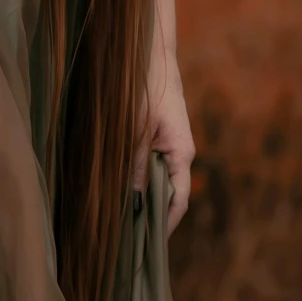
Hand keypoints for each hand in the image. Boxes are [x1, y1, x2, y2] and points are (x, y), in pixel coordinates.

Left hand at [134, 46, 195, 233]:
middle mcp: (180, 153)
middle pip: (169, 194)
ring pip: (158, 180)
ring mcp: (171, 144)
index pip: (178, 201)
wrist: (152, 55)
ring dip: (142, 196)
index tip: (148, 245)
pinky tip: (120, 186)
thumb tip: (133, 201)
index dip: (165, 225)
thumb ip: (135, 165)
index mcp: (182, 153)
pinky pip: (152, 165)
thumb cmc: (147, 88)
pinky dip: (138, 178)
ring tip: (119, 218)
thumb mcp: (136, 130)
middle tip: (126, 238)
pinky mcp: (160, 136)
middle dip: (150, 214)